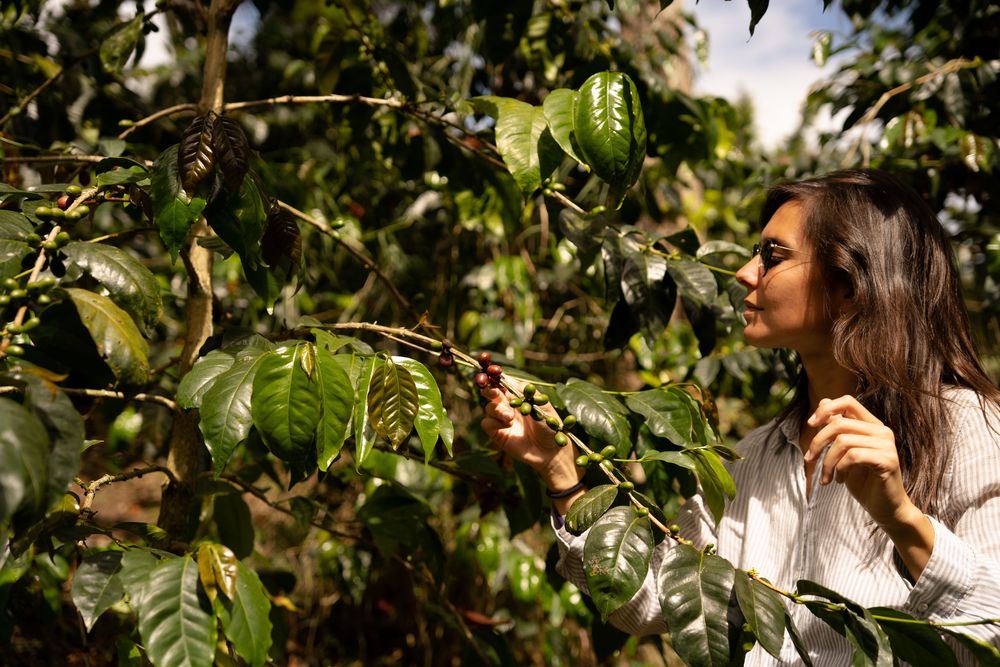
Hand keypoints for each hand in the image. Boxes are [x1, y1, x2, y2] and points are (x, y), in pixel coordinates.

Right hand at [480, 385, 581, 492]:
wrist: (551, 451)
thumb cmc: (551, 427)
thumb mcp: (543, 406)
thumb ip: (529, 393)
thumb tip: (513, 381)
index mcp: (519, 397)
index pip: (503, 384)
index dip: (496, 378)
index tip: (494, 374)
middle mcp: (508, 406)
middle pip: (491, 392)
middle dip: (490, 389)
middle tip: (494, 392)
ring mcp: (502, 420)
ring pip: (488, 407)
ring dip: (497, 409)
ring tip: (510, 417)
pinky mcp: (497, 433)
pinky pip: (486, 423)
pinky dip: (494, 422)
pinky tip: (508, 426)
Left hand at [805, 395, 916, 527]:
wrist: (884, 509)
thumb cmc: (862, 481)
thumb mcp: (843, 452)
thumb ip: (837, 429)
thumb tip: (822, 402)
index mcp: (871, 425)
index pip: (848, 401)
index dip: (826, 409)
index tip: (811, 424)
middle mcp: (881, 431)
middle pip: (839, 423)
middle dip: (817, 442)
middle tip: (809, 460)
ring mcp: (887, 445)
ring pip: (843, 441)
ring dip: (827, 462)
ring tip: (826, 477)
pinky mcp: (888, 460)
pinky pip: (853, 456)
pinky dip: (840, 469)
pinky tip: (840, 480)